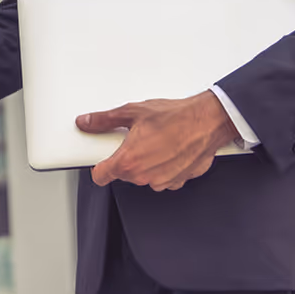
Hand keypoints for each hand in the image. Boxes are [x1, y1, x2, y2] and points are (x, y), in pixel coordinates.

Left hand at [78, 92, 239, 190]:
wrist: (208, 121)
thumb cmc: (176, 117)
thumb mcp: (133, 112)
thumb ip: (104, 120)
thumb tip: (87, 122)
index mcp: (128, 161)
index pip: (100, 176)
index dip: (99, 168)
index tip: (101, 161)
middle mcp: (144, 176)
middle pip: (124, 174)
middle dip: (127, 159)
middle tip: (137, 141)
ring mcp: (163, 181)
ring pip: (144, 176)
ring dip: (146, 164)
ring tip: (156, 143)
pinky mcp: (179, 181)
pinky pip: (163, 177)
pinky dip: (164, 167)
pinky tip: (170, 150)